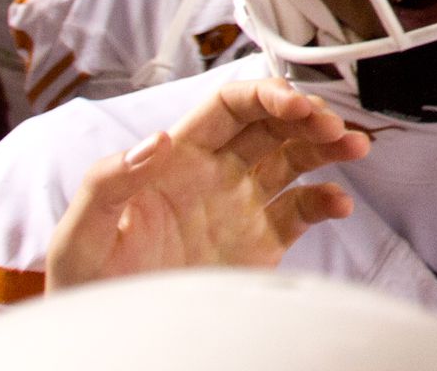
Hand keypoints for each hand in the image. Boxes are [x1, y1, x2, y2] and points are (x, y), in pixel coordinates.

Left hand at [44, 75, 369, 288]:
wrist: (110, 342)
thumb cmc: (85, 285)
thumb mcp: (80, 234)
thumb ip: (107, 182)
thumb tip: (156, 141)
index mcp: (177, 159)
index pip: (229, 106)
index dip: (265, 95)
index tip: (293, 103)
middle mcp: (215, 175)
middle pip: (273, 125)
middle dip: (308, 115)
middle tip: (330, 125)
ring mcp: (241, 208)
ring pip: (296, 160)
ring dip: (328, 147)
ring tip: (355, 147)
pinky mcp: (260, 245)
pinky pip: (302, 212)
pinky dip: (326, 201)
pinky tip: (338, 203)